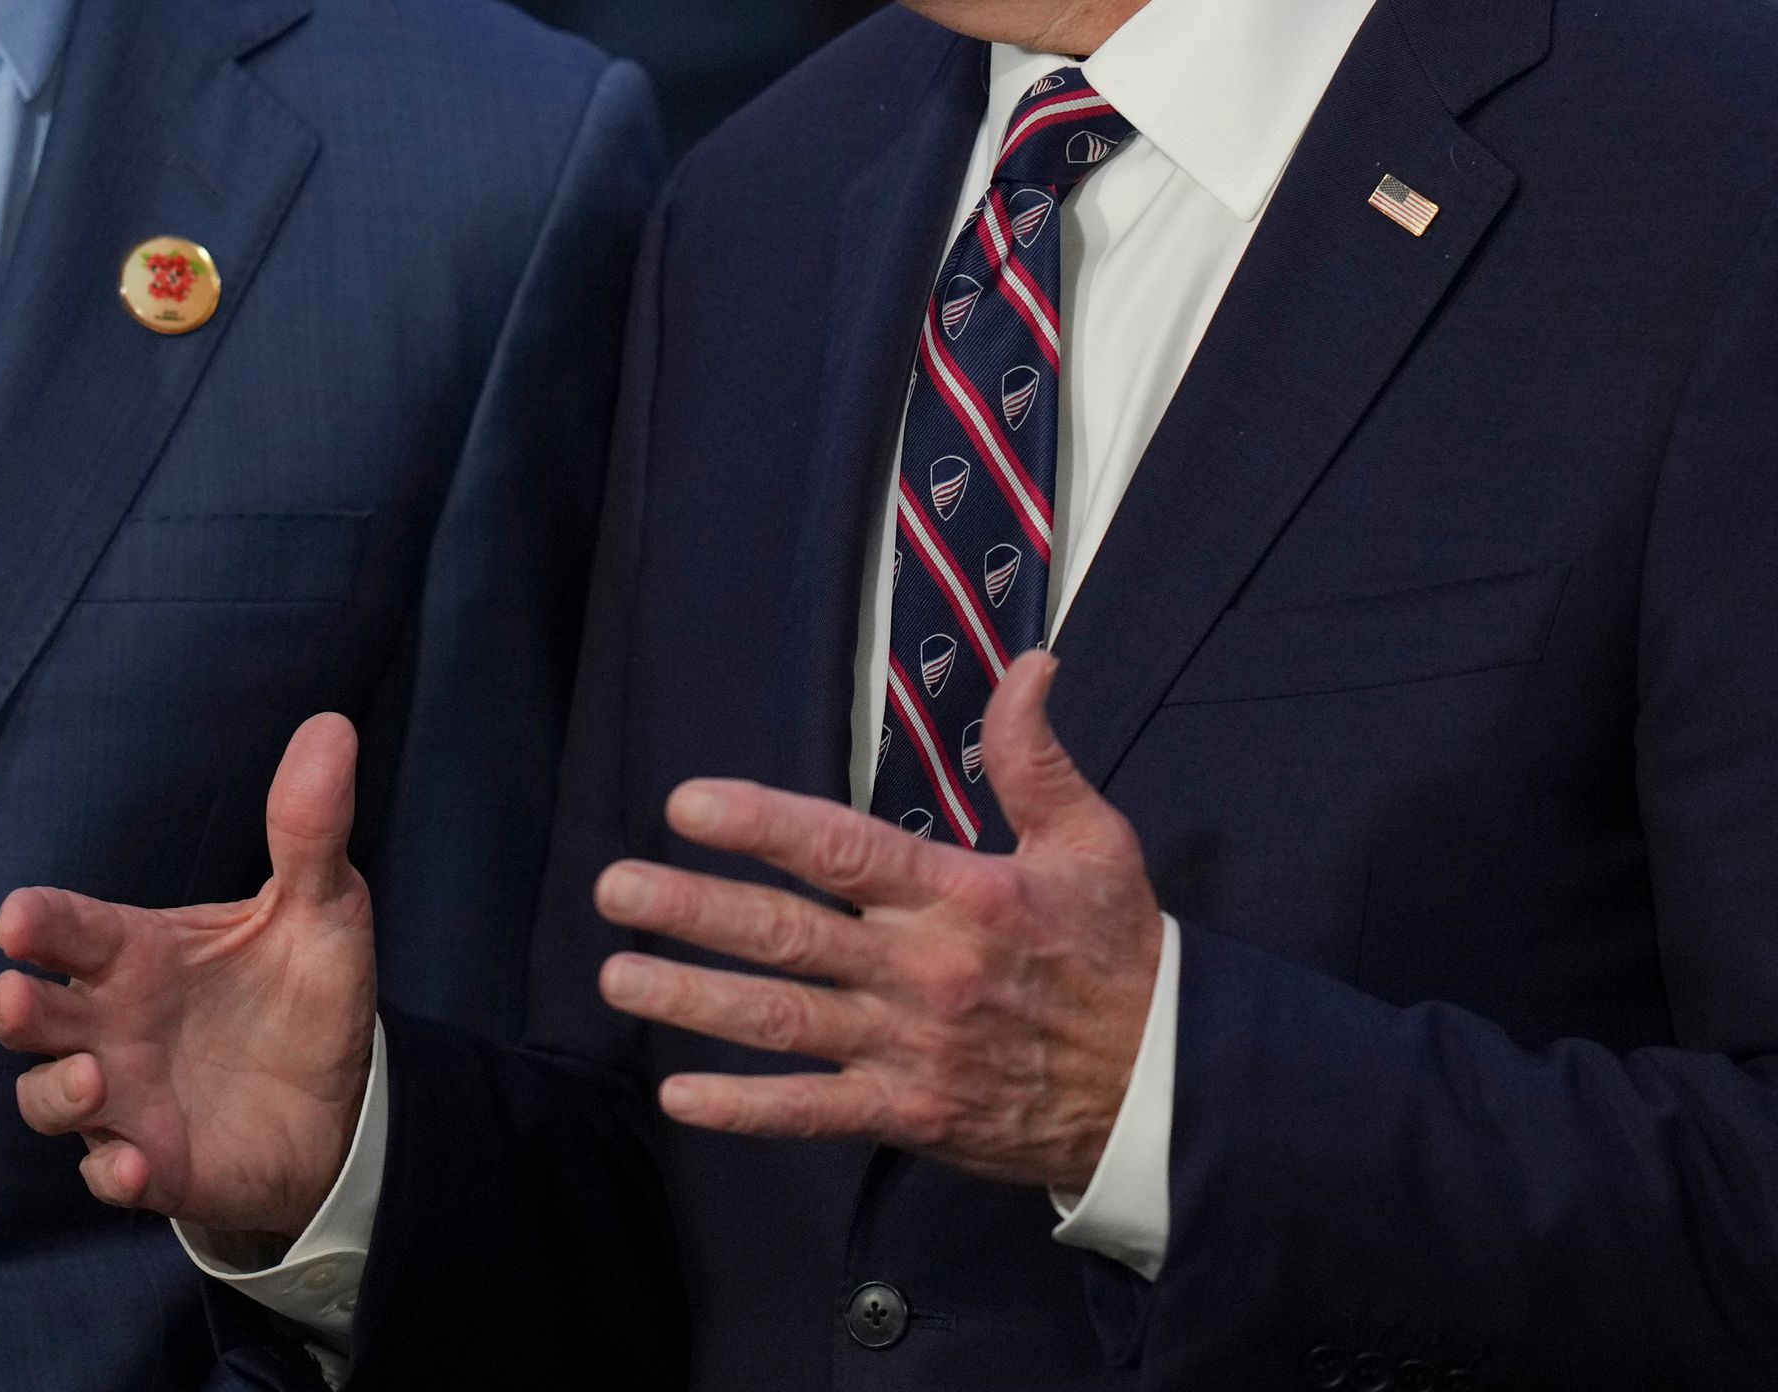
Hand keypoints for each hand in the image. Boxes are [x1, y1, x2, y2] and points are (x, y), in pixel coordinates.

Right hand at [0, 713, 378, 1240]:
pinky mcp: (154, 1165)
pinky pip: (110, 1176)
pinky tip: (135, 1166)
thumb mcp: (321, 906)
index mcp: (136, 952)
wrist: (344, 1102)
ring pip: (48, 1099)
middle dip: (14, 1008)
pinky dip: (114, 1174)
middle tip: (18, 998)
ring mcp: (125, 1099)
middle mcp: (111, 1024)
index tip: (17, 918)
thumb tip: (331, 728)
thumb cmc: (303, 992)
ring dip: (56, 1093)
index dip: (37, 922)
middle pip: (29, 1015)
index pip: (69, 929)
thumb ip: (309, 829)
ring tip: (94, 1078)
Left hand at [591, 650, 1161, 1195]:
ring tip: (618, 976)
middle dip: (693, 910)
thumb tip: (1030, 665)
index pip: (844, 850)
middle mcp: (923, 969)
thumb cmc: (1119, 954)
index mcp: (962, 893)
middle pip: (788, 934)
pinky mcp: (910, 1112)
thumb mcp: (1093, 841)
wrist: (1163, 1087)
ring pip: (784, 1020)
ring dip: (694, 998)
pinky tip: (680, 1095)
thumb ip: (1037, 756)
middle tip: (614, 890)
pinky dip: (747, 1109)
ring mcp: (910, 1046)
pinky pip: (816, 1112)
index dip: (762, 826)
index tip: (689, 805)